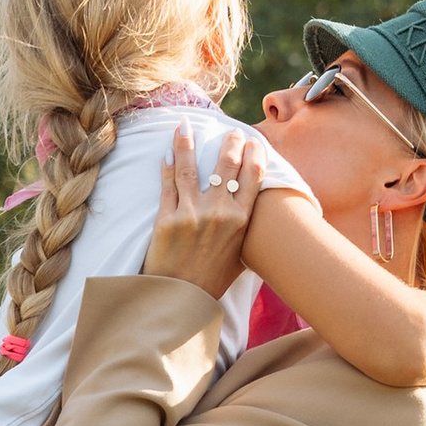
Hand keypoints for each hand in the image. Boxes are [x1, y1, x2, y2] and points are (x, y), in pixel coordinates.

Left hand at [145, 123, 264, 298]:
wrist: (180, 300)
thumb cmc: (212, 281)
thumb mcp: (241, 259)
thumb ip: (249, 236)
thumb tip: (259, 221)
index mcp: (241, 221)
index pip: (253, 176)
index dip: (255, 153)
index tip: (254, 142)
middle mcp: (219, 213)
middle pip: (227, 165)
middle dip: (229, 142)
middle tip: (229, 131)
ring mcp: (191, 213)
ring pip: (190, 168)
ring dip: (188, 143)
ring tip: (185, 125)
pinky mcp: (166, 218)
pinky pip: (168, 184)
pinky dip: (167, 166)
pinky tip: (167, 154)